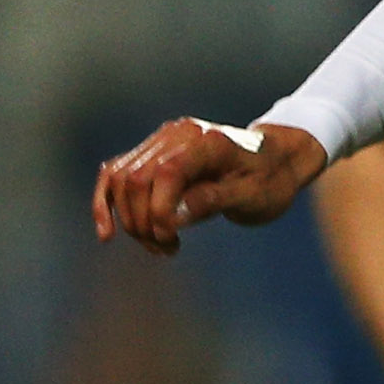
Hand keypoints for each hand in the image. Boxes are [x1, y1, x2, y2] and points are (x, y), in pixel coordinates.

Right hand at [92, 118, 327, 254]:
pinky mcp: (152, 152)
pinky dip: (107, 203)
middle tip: (167, 249)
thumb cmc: (270, 181)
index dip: (159, 212)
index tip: (172, 242)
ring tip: (158, 246)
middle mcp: (178, 134)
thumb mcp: (253, 197)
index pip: (166, 174)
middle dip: (142, 222)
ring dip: (129, 220)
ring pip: (121, 179)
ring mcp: (161, 140)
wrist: (276, 160)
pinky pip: (117, 174)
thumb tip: (173, 216)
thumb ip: (213, 201)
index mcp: (207, 143)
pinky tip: (107, 234)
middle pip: (135, 179)